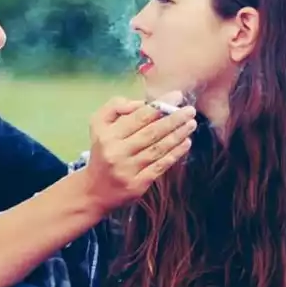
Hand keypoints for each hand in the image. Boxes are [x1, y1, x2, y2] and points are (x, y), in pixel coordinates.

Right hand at [80, 93, 196, 211]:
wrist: (94, 190)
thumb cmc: (102, 151)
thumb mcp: (98, 125)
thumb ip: (115, 107)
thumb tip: (141, 104)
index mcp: (107, 135)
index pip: (138, 117)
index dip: (160, 105)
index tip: (177, 96)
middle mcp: (116, 152)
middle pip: (151, 132)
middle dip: (173, 119)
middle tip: (190, 110)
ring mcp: (127, 170)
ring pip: (158, 149)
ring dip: (177, 135)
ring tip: (191, 124)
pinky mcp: (137, 184)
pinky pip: (160, 166)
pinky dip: (175, 154)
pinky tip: (186, 143)